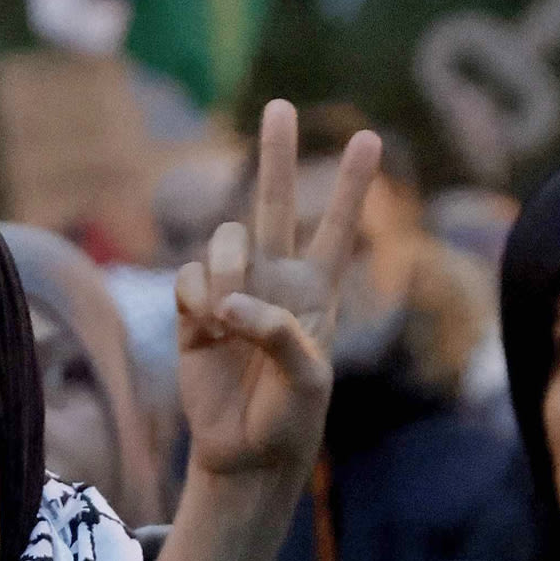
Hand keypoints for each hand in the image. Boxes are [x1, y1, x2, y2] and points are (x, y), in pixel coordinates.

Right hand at [156, 100, 380, 560]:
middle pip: (274, 202)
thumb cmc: (290, 420)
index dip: (351, 184)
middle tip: (281, 106)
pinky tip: (206, 328)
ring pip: (225, 239)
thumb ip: (275, 331)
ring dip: (226, 267)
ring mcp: (231, 291)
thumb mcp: (307, 379)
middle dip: (277, 153)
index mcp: (315, 292)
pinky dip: (196, 298)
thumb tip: (227, 300)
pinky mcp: (192, 309)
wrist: (244, 455)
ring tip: (229, 316)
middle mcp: (273, 281)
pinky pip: (189, 276)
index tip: (370, 137)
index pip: (337, 227)